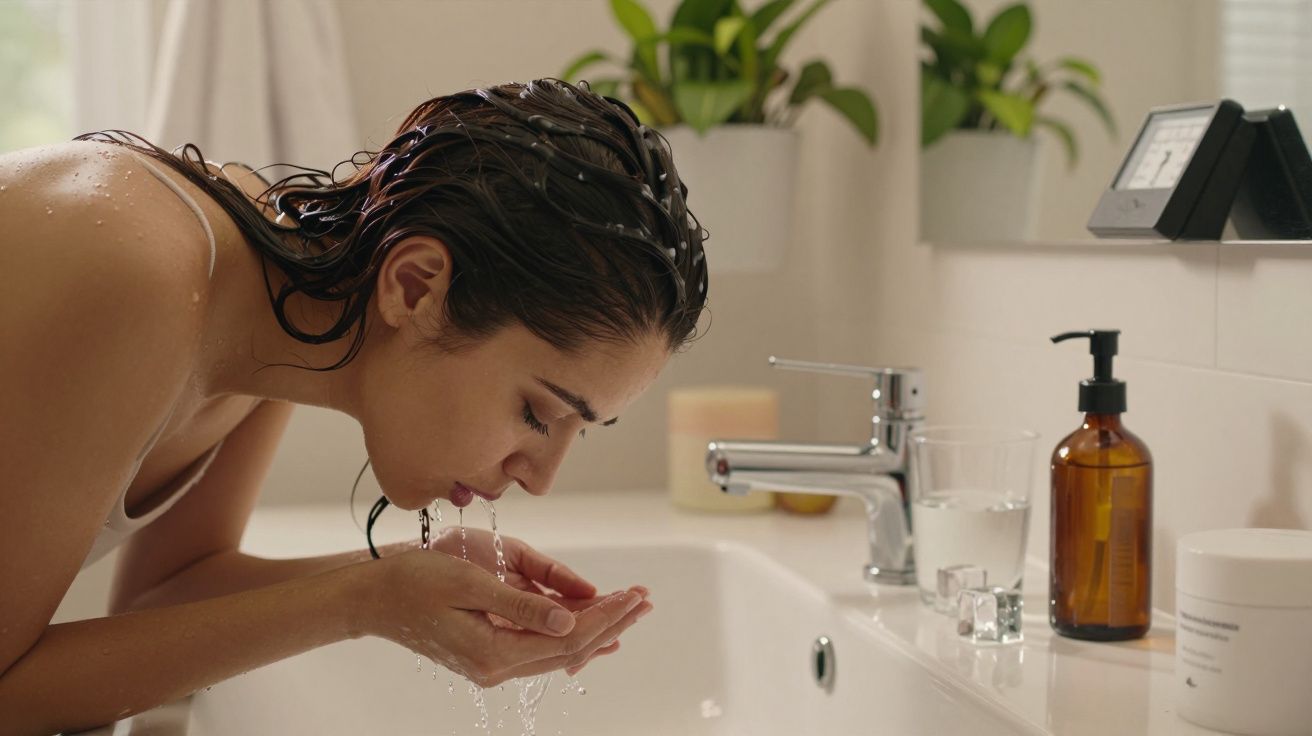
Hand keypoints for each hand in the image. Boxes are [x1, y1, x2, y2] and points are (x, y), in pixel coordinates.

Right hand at [429, 527, 649, 674]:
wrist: (374, 599)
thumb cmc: (415, 582)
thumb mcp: (470, 584)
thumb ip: (522, 605)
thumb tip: (569, 622)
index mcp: (494, 653)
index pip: (567, 638)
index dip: (605, 616)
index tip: (633, 595)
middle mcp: (497, 668)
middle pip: (570, 649)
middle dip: (611, 623)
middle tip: (645, 600)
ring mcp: (493, 664)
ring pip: (558, 650)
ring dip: (596, 628)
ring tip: (630, 607)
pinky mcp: (489, 652)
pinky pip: (540, 647)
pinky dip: (570, 633)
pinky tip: (592, 625)